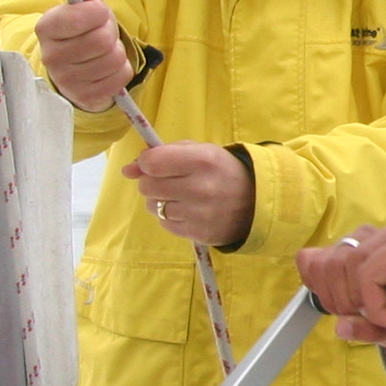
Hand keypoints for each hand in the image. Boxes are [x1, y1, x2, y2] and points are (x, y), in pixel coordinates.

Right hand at [36, 0, 131, 111]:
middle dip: (110, 33)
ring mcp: (67, 80)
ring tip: (105, 51)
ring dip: (117, 52)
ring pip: (113, 59)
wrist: (77, 69)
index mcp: (46, 29)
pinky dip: (121, 70)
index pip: (77, 18)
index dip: (97, 12)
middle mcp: (51, 56)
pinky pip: (120, 78)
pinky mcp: (85, 97)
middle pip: (101, 40)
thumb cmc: (82, 33)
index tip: (98, 12)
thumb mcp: (82, 9)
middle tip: (103, 34)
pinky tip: (108, 68)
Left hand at [123, 142, 253, 248]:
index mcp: (200, 160)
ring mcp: (198, 213)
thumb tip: (127, 170)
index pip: (151, 163)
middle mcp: (199, 187)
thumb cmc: (223, 171)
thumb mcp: (199, 151)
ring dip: (161, 201)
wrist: (258, 201)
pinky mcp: (198, 233)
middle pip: (148, 186)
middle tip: (170, 182)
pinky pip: (166, 224)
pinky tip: (188, 211)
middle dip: (152, 183)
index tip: (156, 165)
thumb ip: (163, 154)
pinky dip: (171, 217)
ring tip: (182, 197)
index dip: (147, 163)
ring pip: (154, 207)